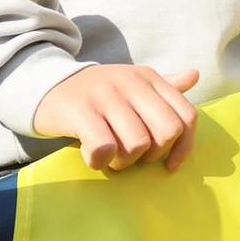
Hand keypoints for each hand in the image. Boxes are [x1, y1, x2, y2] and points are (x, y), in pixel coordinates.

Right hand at [33, 63, 201, 172]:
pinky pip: (104, 147)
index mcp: (149, 78)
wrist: (44, 85)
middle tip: (131, 157)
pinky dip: (101, 161)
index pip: (186, 116)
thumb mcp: (131, 83)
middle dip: (152, 155)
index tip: (169, 165)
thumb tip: (195, 75)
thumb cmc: (96, 94)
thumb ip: (164, 85)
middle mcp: (131, 83)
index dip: (184, 147)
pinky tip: (92, 157)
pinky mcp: (79, 110)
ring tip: (109, 157)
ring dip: (123, 162)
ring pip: (137, 144)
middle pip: (167, 132)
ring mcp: (105, 95)